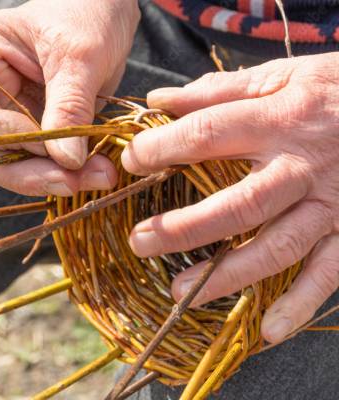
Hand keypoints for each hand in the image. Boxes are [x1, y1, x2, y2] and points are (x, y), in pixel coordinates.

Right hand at [0, 0, 139, 194]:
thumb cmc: (88, 11)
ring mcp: (11, 110)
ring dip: (54, 178)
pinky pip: (42, 159)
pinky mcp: (38, 124)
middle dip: (32, 173)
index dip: (6, 140)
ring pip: (14, 162)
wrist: (107, 9)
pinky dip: (67, 171)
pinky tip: (94, 172)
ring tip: (98, 176)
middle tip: (77, 182)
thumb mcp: (80, 55)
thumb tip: (67, 162)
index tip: (54, 147)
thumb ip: (69, 107)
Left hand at [122, 53, 338, 342]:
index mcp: (279, 119)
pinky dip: (299, 303)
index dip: (163, 147)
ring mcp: (329, 204)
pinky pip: (328, 272)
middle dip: (184, 228)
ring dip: (226, 275)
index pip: (208, 134)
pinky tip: (267, 329)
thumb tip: (160, 98)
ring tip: (179, 291)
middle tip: (140, 241)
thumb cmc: (338, 89)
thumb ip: (219, 89)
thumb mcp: (281, 75)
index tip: (130, 162)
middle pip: (237, 204)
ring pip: (275, 247)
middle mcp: (301, 166)